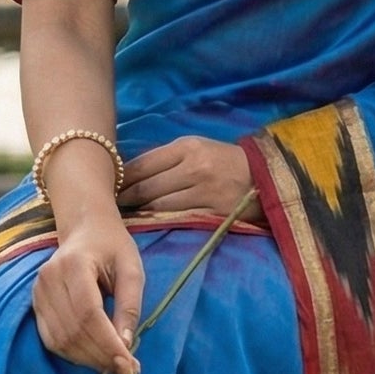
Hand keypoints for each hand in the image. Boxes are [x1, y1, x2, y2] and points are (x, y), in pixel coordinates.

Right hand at [32, 212, 143, 373]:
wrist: (84, 230)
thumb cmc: (112, 247)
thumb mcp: (131, 269)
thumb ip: (129, 305)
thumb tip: (126, 344)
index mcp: (74, 264)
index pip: (88, 313)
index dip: (108, 342)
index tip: (129, 363)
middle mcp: (49, 279)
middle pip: (74, 330)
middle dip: (101, 356)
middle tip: (127, 371)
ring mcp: (38, 292)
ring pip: (61, 340)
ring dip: (88, 359)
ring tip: (114, 366)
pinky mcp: (36, 305)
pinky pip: (52, 339)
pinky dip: (74, 354)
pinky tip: (94, 358)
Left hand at [121, 135, 263, 222]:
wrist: (267, 177)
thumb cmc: (226, 161)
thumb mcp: (197, 148)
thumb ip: (166, 159)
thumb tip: (129, 174)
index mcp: (187, 147)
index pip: (142, 165)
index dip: (121, 180)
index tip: (107, 188)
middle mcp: (194, 168)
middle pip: (146, 188)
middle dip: (125, 200)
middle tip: (109, 208)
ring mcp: (204, 193)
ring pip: (158, 207)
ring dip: (139, 214)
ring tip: (124, 220)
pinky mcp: (212, 213)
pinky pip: (177, 220)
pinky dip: (160, 223)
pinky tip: (150, 226)